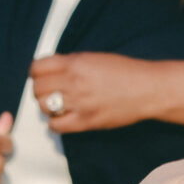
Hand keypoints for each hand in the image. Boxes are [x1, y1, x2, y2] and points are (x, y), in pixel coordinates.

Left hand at [28, 50, 162, 132]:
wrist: (148, 89)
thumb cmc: (125, 72)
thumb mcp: (95, 58)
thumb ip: (71, 63)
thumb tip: (50, 71)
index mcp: (76, 63)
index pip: (37, 67)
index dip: (36, 72)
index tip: (40, 75)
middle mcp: (74, 82)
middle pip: (38, 88)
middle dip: (40, 89)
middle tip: (50, 90)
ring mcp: (79, 103)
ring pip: (43, 106)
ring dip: (47, 105)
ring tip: (58, 103)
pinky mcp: (85, 121)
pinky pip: (55, 125)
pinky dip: (55, 122)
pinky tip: (64, 116)